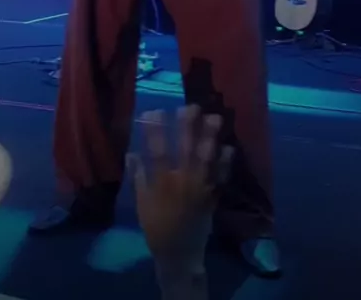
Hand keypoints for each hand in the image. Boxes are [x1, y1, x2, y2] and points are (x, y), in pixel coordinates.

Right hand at [127, 105, 231, 273]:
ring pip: (207, 160)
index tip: (155, 111)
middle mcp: (182, 183)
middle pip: (186, 150)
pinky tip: (229, 147)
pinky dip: (226, 162)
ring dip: (211, 138)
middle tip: (192, 107)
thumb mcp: (141, 204)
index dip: (156, 131)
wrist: (179, 255)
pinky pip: (222, 177)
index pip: (158, 152)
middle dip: (189, 127)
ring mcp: (200, 189)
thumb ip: (138, 177)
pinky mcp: (213, 197)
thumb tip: (130, 152)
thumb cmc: (157, 228)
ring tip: (215, 118)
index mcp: (161, 184)